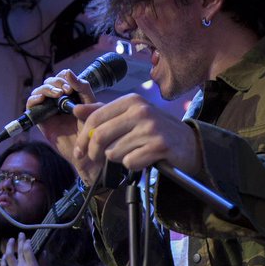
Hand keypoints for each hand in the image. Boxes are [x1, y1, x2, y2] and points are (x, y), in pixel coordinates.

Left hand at [0, 232, 52, 265]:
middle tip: (20, 235)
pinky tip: (3, 257)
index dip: (27, 242)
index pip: (27, 249)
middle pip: (18, 250)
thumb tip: (43, 252)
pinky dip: (2, 260)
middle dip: (19, 241)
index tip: (28, 239)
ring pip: (8, 257)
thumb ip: (43, 262)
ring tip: (10, 242)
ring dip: (8, 248)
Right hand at [25, 69, 97, 177]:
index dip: (64, 77)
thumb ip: (83, 88)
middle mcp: (59, 101)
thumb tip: (68, 72)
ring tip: (57, 94)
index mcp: (72, 95)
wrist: (88, 152)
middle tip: (65, 91)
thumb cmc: (93, 130)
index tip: (71, 86)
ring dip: (46, 88)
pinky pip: (31, 106)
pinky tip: (42, 99)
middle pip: (50, 82)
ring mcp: (49, 110)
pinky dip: (34, 99)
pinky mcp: (41, 120)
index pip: (63, 77)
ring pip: (40, 91)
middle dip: (56, 82)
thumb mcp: (92, 105)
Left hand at [73, 93, 202, 177]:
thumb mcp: (130, 115)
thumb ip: (103, 112)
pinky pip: (129, 162)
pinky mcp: (158, 146)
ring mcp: (151, 129)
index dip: (82, 137)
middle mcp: (141, 111)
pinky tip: (143, 159)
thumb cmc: (155, 130)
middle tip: (95, 160)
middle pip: (100, 136)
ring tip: (132, 153)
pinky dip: (132, 165)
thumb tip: (76, 109)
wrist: (188, 143)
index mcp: (131, 100)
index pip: (95, 118)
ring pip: (113, 152)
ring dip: (118, 158)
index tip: (79, 151)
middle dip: (93, 152)